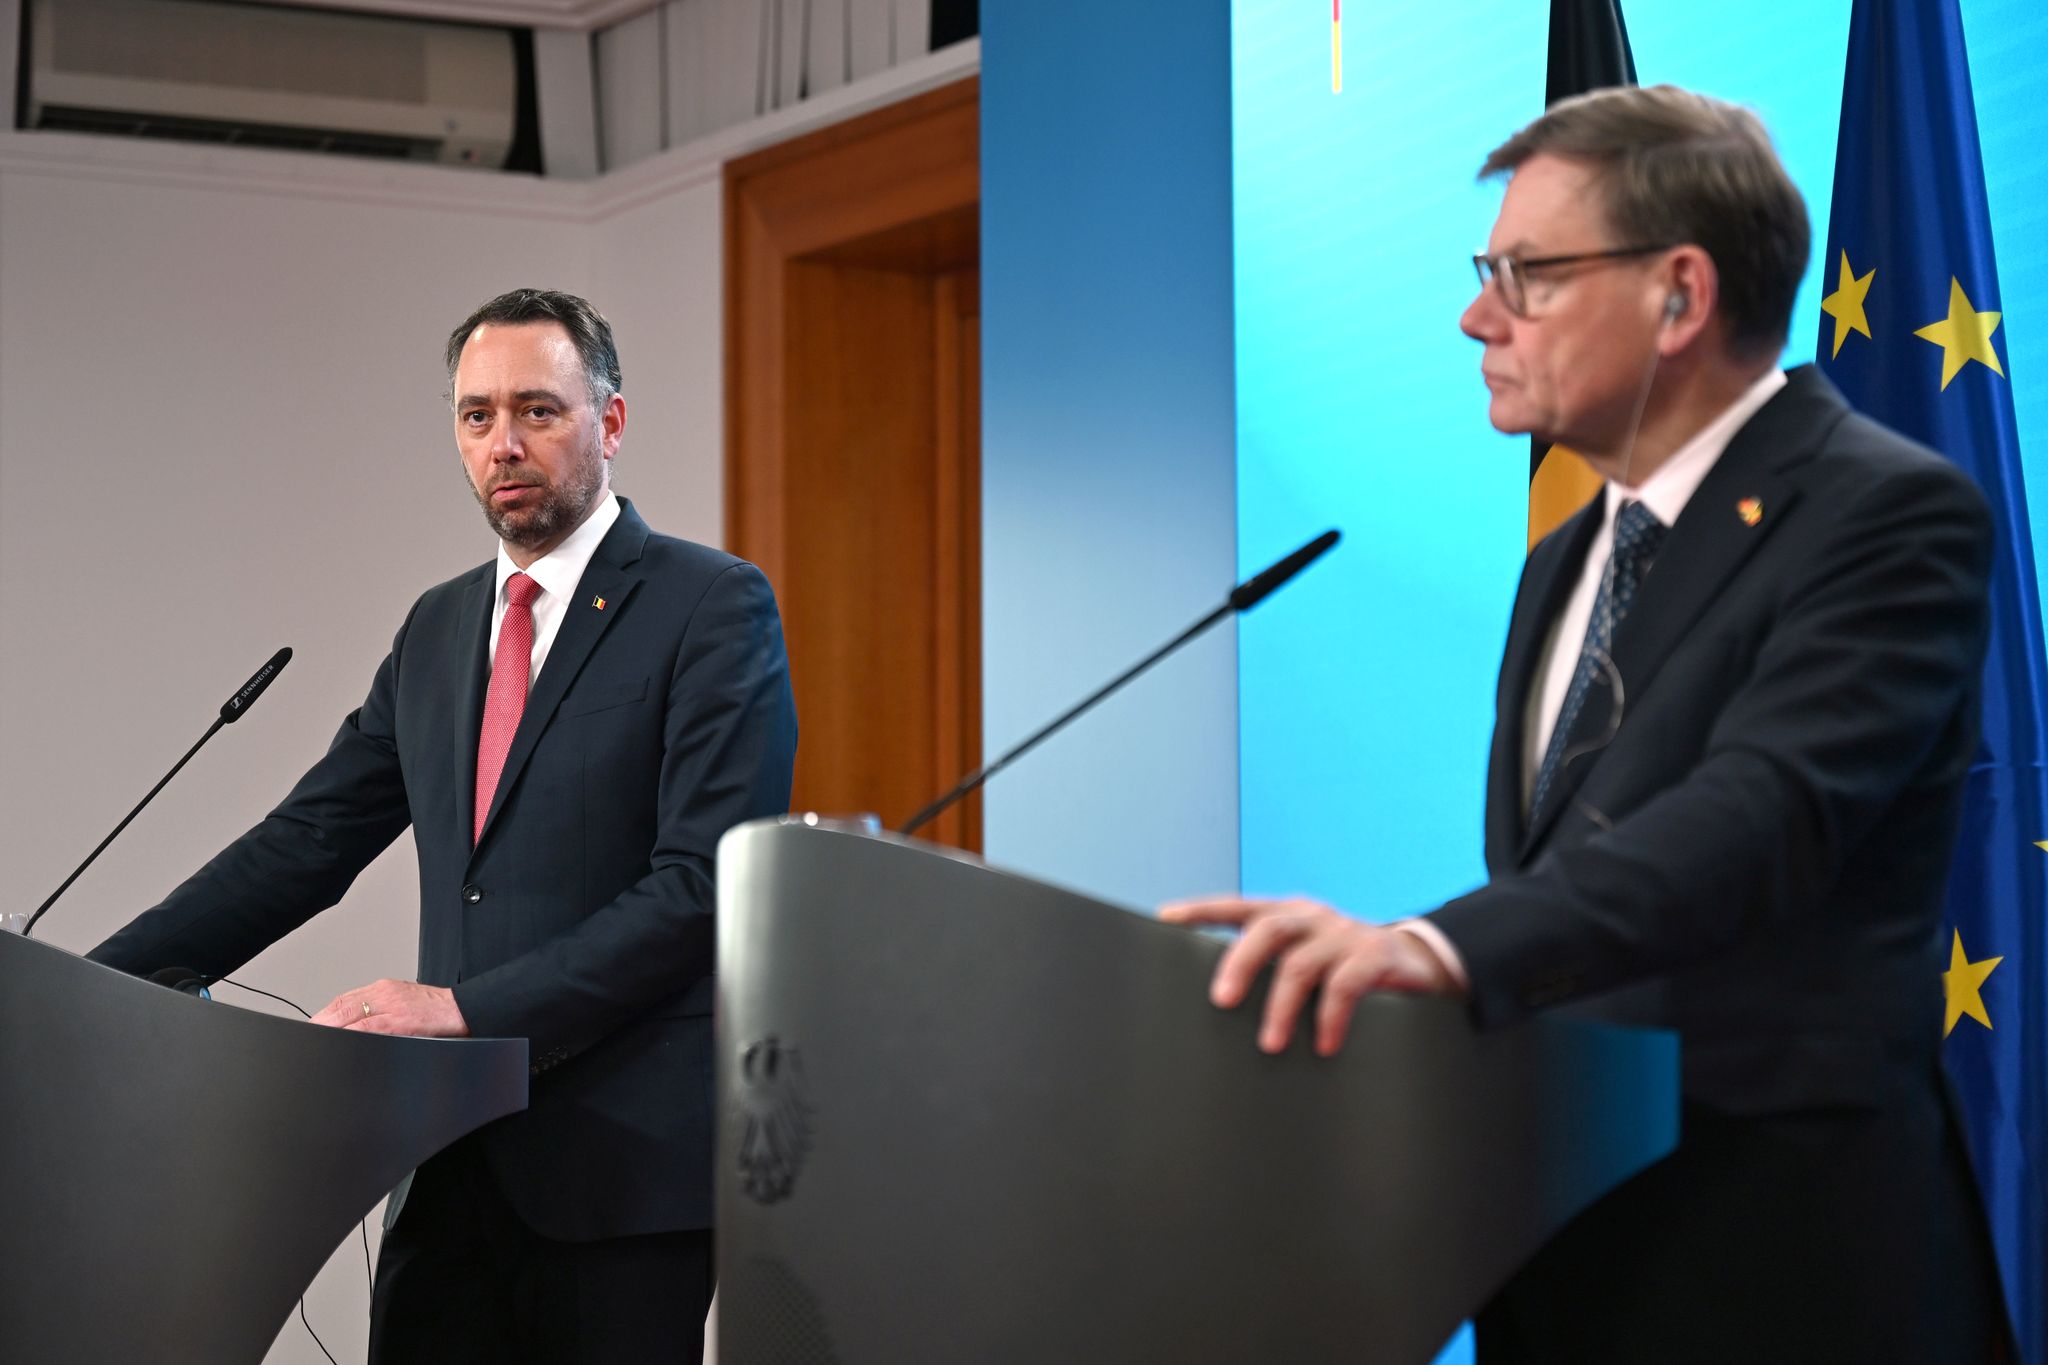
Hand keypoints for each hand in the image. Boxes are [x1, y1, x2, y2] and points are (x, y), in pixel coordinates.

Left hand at [310, 979, 469, 1036]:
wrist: (463, 1009)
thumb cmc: (436, 1010)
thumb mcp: (405, 1002)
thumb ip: (382, 1010)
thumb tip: (359, 1025)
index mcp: (384, 989)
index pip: (346, 998)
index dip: (326, 1012)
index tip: (314, 1024)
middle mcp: (384, 994)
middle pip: (343, 1005)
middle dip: (322, 1020)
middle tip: (307, 1033)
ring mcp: (391, 1006)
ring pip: (351, 1014)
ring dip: (330, 1026)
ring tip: (316, 1037)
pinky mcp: (399, 1021)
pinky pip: (369, 1026)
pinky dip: (351, 1033)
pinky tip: (340, 1040)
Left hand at [1157, 896, 1459, 1055]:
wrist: (1420, 965)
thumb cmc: (1344, 968)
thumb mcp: (1306, 962)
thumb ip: (1271, 972)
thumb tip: (1220, 1009)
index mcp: (1287, 914)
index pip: (1237, 906)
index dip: (1201, 910)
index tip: (1165, 918)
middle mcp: (1311, 917)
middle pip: (1267, 928)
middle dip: (1240, 963)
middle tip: (1222, 1001)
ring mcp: (1344, 933)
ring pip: (1301, 963)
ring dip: (1281, 1007)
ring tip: (1270, 1044)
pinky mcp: (1376, 955)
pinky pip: (1346, 985)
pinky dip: (1329, 1017)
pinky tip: (1323, 1045)